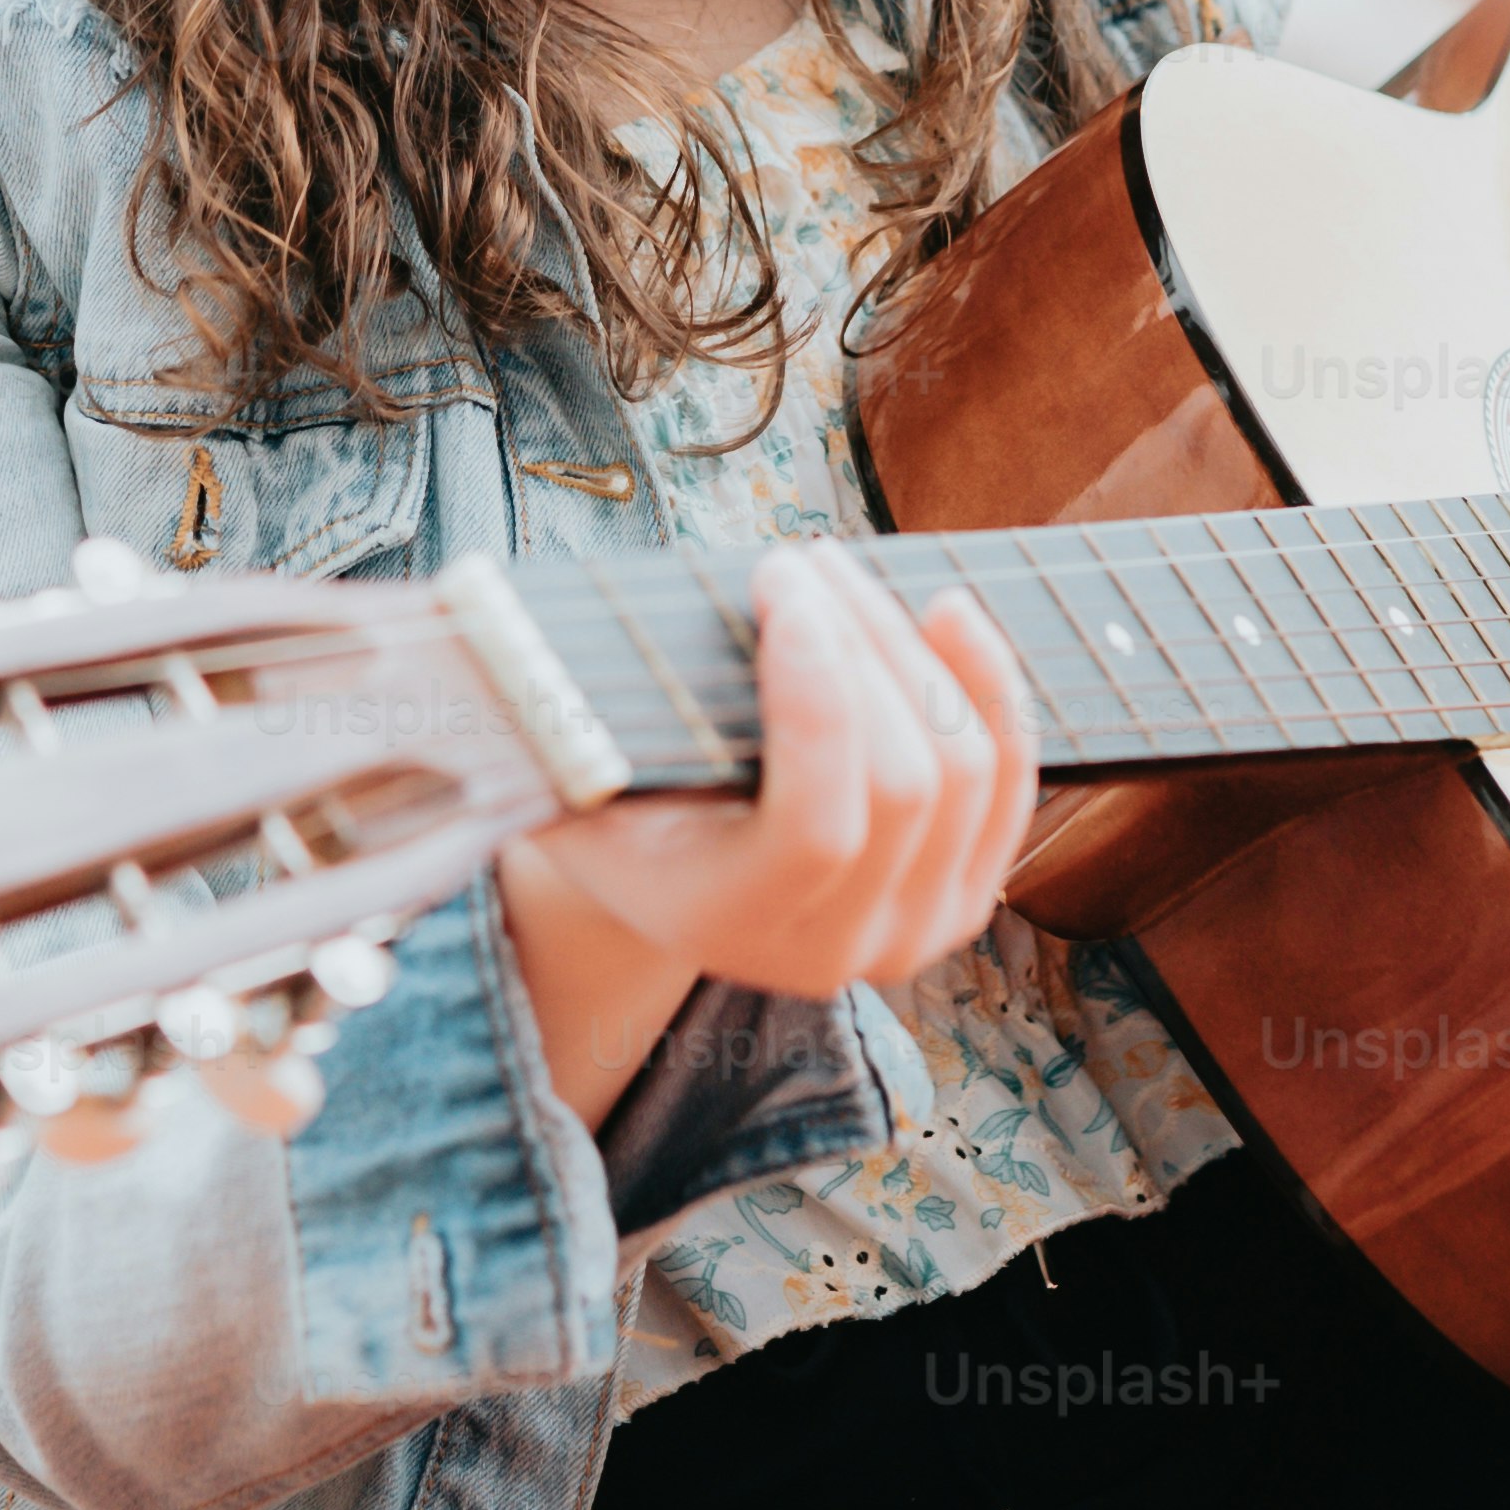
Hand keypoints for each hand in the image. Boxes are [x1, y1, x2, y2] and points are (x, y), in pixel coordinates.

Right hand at [490, 543, 1037, 1122]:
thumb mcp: (563, 770)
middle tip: (802, 558)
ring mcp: (914, 934)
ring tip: (845, 576)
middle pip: (906, 783)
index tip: (778, 576)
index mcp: (731, 927)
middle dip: (861, 642)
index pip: (820, 823)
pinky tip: (952, 614)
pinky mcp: (963, 897)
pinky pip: (1011, 784)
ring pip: (966, 772)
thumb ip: (551, 719)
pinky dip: (992, 688)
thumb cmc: (607, 800)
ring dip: (914, 648)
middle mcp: (837, 951)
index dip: (819, 690)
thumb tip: (498, 633)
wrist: (669, 883)